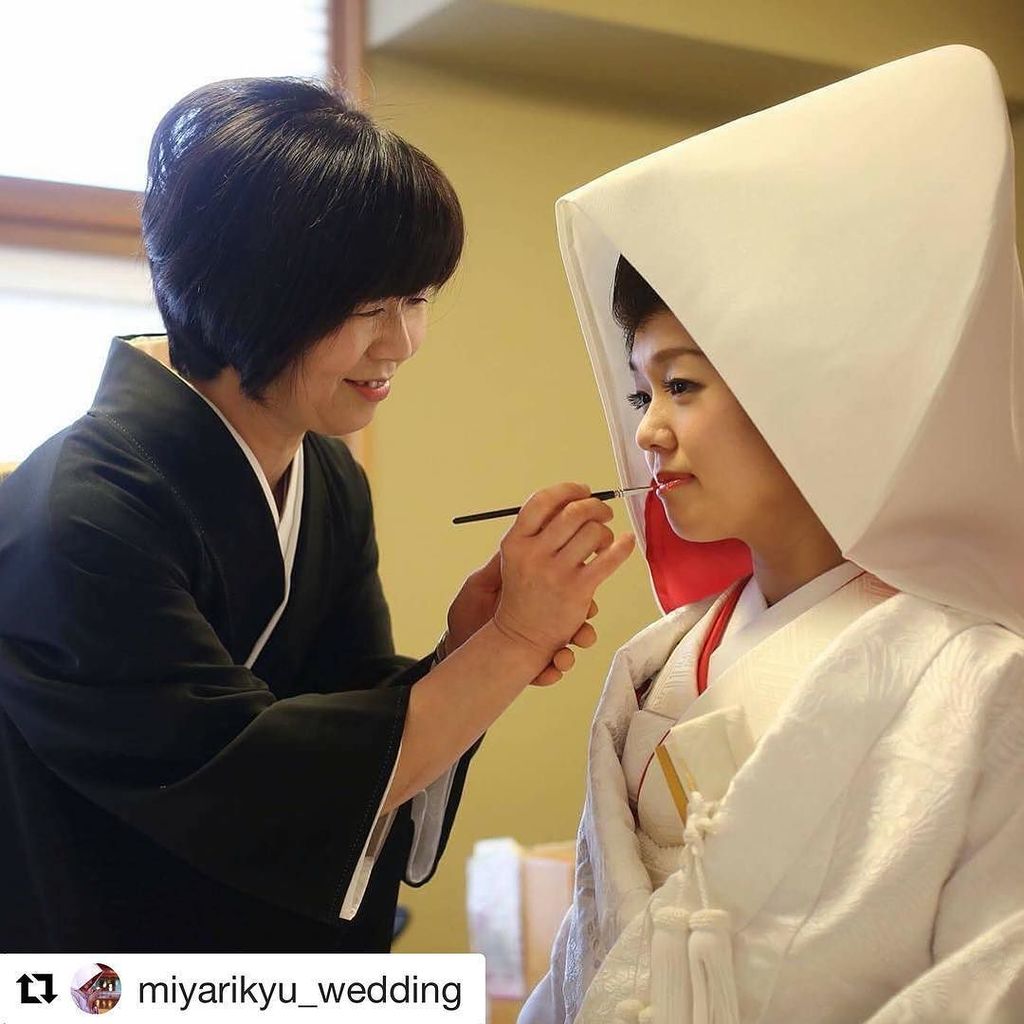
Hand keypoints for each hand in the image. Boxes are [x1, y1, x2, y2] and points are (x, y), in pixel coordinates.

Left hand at [446, 561, 601, 683]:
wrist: (454, 646)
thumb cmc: (466, 614)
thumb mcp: (480, 586)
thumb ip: (500, 567)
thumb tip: (516, 539)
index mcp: (532, 597)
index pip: (563, 589)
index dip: (576, 587)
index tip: (582, 589)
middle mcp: (541, 620)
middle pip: (575, 619)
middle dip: (584, 625)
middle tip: (581, 630)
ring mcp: (539, 644)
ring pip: (568, 647)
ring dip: (572, 652)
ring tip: (563, 656)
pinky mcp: (533, 666)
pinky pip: (551, 671)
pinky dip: (553, 672)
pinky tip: (549, 671)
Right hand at [493, 482, 633, 663]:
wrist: (521, 635)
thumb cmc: (524, 593)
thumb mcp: (517, 556)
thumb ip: (538, 529)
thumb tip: (572, 501)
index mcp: (516, 541)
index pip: (541, 501)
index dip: (567, 490)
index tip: (582, 491)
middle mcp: (534, 554)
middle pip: (573, 512)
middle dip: (595, 506)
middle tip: (603, 512)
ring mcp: (556, 572)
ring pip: (593, 532)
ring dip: (606, 530)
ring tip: (605, 539)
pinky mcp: (577, 589)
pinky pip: (609, 559)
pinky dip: (623, 545)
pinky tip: (626, 541)